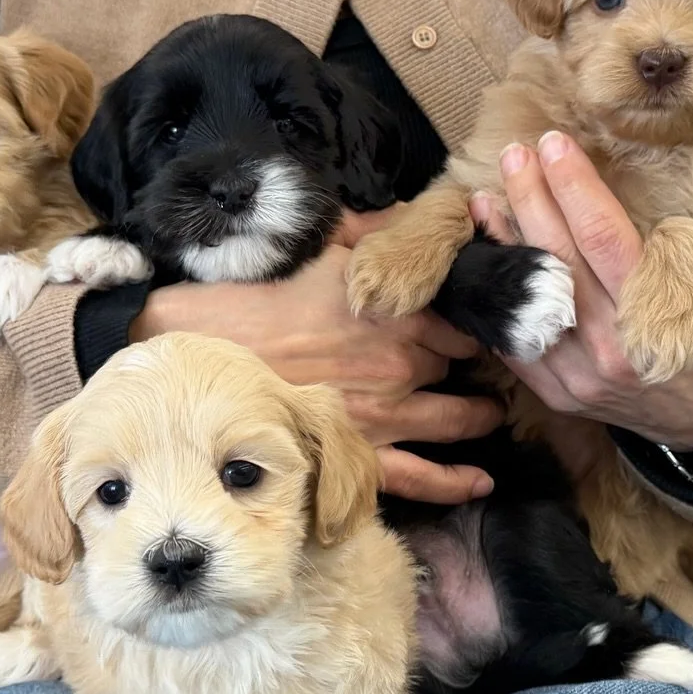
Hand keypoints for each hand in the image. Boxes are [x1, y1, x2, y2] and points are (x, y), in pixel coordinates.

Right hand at [131, 243, 502, 502]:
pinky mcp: (359, 453)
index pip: (465, 316)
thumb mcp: (321, 243)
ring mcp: (384, 413)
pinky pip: (420, 477)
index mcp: (398, 308)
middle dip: (472, 365)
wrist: (203, 346)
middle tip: (482, 365)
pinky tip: (481, 480)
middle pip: (460, 366)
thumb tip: (419, 211)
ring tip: (489, 412)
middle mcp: (402, 362)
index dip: (473, 317)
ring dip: (478, 416)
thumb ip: (376, 227)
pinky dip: (454, 483)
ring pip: (456, 419)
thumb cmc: (257, 292)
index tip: (480, 318)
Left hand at [472, 132, 692, 449]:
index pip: (603, 236)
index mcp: (656, 311)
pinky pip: (515, 340)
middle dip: (531, 198)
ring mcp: (578, 374)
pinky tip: (488, 258)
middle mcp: (611, 346)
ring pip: (527, 299)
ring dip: (503, 243)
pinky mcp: (556, 392)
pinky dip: (499, 297)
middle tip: (515, 153)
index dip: (573, 186)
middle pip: (557, 259)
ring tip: (484, 198)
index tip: (555, 144)